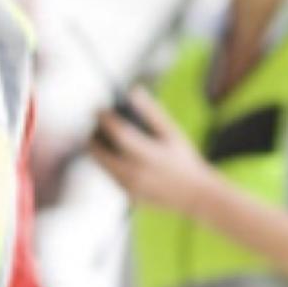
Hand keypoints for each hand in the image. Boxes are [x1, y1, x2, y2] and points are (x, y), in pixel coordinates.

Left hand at [88, 87, 217, 214]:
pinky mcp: (127, 195)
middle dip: (93, 135)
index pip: (118, 134)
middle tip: (97, 124)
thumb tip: (134, 91)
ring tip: (105, 136)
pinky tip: (118, 154)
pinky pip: (110, 175)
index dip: (105, 119)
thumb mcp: (172, 133)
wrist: (194, 194)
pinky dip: (109, 162)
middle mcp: (136, 174)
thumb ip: (152, 112)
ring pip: (101, 164)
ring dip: (99, 149)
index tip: (99, 109)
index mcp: (149, 156)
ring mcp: (130, 187)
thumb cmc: (184, 159)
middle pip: (99, 152)